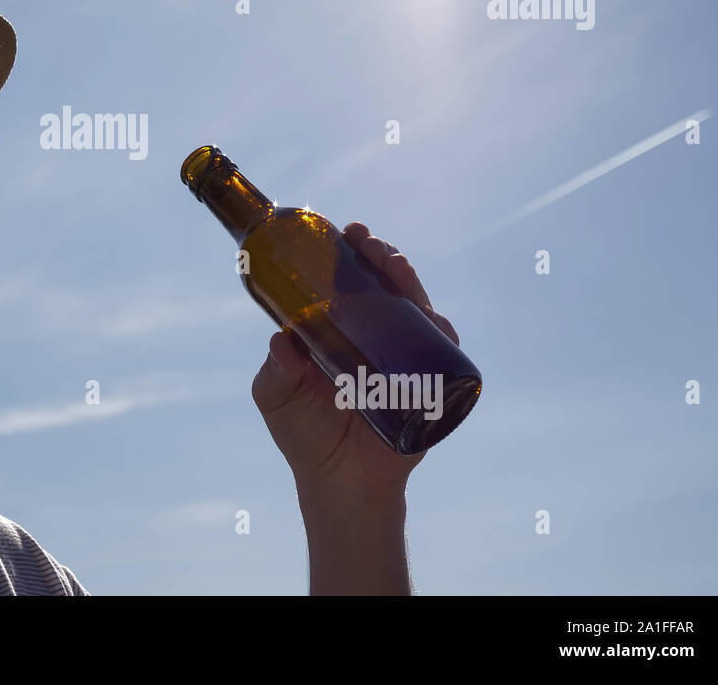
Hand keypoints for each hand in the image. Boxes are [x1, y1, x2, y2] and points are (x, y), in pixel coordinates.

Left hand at [250, 222, 459, 503]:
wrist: (340, 485)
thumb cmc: (304, 435)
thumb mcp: (277, 396)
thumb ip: (275, 371)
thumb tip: (281, 341)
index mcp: (337, 331)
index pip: (346, 282)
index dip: (347, 254)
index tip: (343, 232)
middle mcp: (373, 337)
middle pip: (384, 286)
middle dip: (380, 258)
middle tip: (368, 245)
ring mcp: (402, 357)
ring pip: (414, 308)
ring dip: (409, 282)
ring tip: (394, 266)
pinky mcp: (429, 384)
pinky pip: (442, 351)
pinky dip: (439, 330)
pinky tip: (431, 318)